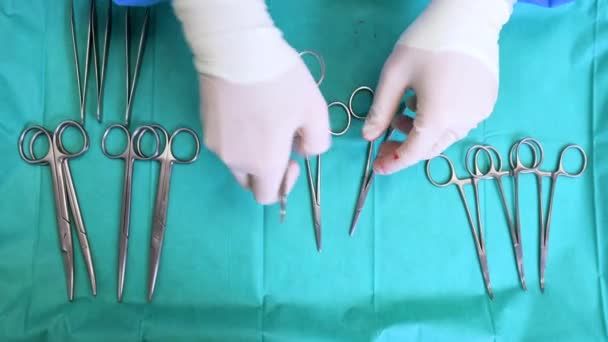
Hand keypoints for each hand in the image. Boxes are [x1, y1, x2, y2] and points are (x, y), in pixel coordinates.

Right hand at [173, 0, 329, 203]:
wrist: (237, 50)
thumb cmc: (281, 83)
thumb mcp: (315, 112)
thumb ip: (317, 143)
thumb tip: (304, 153)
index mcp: (264, 164)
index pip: (268, 197)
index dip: (284, 185)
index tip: (292, 159)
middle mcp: (235, 161)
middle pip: (250, 182)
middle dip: (266, 170)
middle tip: (278, 140)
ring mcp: (216, 144)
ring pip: (236, 162)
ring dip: (251, 153)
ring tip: (262, 120)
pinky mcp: (205, 126)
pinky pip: (225, 143)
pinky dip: (237, 136)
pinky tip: (247, 109)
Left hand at [363, 0, 514, 173]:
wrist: (467, 15)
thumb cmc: (426, 42)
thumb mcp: (394, 76)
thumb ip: (380, 110)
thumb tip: (368, 136)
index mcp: (438, 118)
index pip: (413, 153)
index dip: (393, 162)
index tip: (377, 167)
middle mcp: (463, 121)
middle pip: (430, 147)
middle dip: (405, 147)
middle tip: (384, 139)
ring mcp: (479, 112)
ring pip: (445, 136)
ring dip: (422, 131)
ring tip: (406, 107)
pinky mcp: (487, 101)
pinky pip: (460, 122)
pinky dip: (440, 120)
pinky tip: (428, 99)